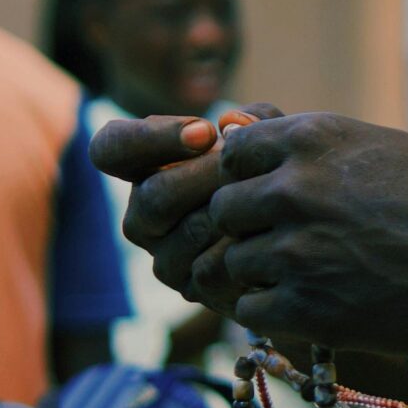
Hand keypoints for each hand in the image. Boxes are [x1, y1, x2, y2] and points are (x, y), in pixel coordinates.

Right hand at [89, 104, 281, 289]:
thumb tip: (233, 124)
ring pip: (183, 232)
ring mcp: (163, 254)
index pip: (111, 149)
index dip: (147, 138)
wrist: (296, 237)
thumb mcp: (265, 138)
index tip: (204, 131)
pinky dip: (241, 246)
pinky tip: (266, 232)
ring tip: (261, 195)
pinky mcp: (190, 287)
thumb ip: (252, 120)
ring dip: (226, 211)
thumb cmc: (271, 175)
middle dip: (204, 177)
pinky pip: (208, 268)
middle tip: (244, 169)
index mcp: (143, 169)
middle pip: (153, 195)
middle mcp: (142, 215)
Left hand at [191, 113, 407, 356]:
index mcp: (314, 139)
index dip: (248, 177)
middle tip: (287, 243)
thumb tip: (240, 130)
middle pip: (223, 207)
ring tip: (305, 276)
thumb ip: (312, 144)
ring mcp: (296, 250)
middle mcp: (295, 189)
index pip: (233, 152)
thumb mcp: (384, 148)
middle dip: (247, 226)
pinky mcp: (305, 308)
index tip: (273, 196)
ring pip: (232, 260)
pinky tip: (307, 304)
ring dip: (258, 271)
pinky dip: (270, 310)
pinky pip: (249, 308)